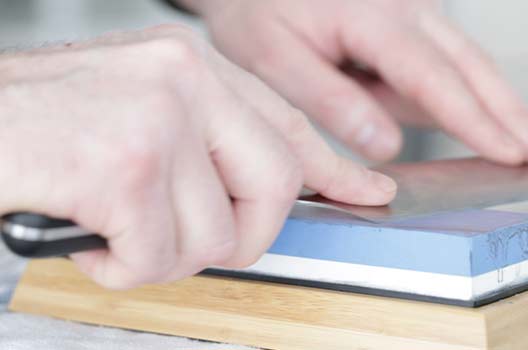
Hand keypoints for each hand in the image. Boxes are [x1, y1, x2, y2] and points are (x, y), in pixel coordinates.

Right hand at [0, 25, 395, 288]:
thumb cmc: (39, 126)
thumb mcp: (135, 113)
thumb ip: (203, 145)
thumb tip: (256, 192)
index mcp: (191, 66)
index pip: (288, 122)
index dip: (334, 167)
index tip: (366, 189)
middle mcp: (183, 80)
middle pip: (273, 185)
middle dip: (240, 237)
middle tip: (189, 245)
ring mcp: (156, 119)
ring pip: (212, 234)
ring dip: (161, 256)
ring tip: (114, 233)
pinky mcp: (123, 166)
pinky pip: (156, 255)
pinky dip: (121, 267)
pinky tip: (88, 239)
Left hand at [185, 0, 527, 166]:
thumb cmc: (256, 9)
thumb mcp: (275, 58)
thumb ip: (331, 100)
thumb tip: (385, 144)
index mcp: (373, 18)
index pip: (436, 79)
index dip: (477, 122)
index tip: (512, 155)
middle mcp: (404, 8)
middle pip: (474, 66)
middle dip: (514, 114)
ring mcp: (410, 10)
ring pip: (469, 61)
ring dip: (504, 104)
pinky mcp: (407, 17)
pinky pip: (447, 58)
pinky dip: (473, 91)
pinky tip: (486, 120)